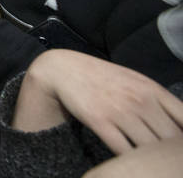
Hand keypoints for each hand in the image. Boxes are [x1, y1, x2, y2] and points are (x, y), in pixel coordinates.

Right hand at [16, 50, 182, 154]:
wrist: (66, 69)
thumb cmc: (105, 79)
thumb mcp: (138, 83)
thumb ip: (162, 104)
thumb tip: (182, 128)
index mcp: (154, 91)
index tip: (180, 152)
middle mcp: (140, 100)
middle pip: (170, 139)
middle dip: (172, 155)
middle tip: (169, 164)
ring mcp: (120, 111)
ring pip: (149, 148)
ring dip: (152, 160)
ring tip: (151, 167)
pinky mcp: (100, 121)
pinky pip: (123, 150)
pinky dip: (130, 161)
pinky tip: (130, 163)